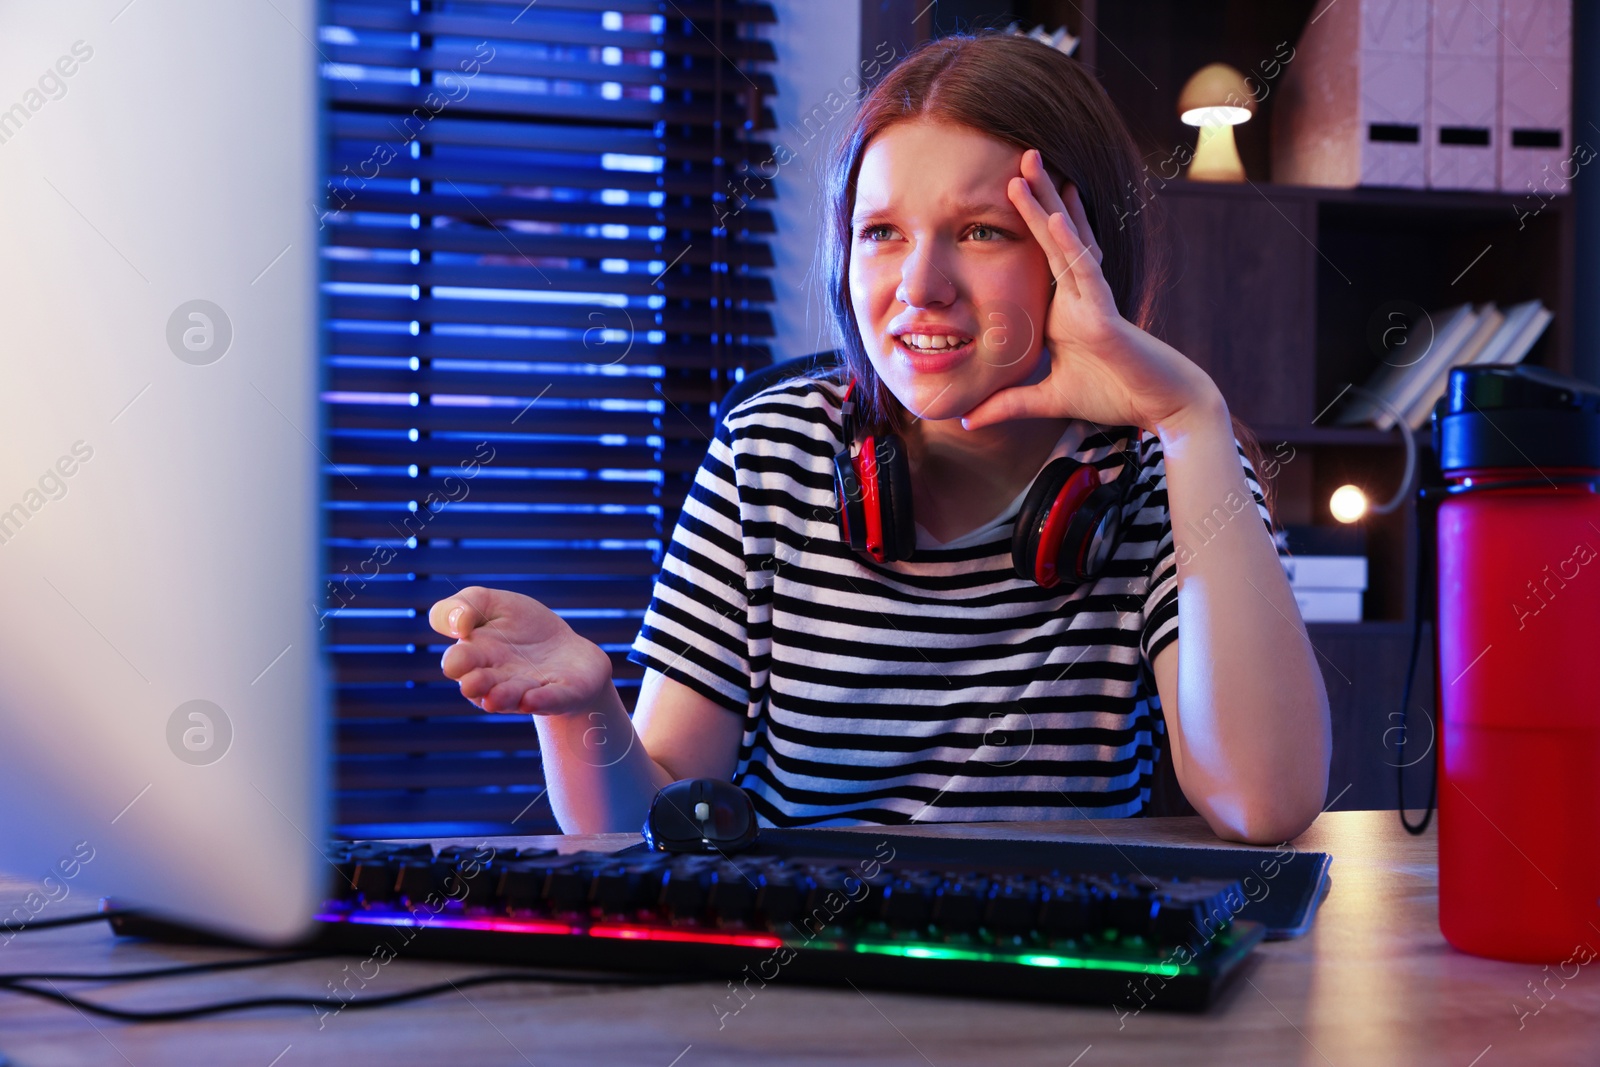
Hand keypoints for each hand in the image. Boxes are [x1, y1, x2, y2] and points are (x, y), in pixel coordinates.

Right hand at [428, 586, 612, 715]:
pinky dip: (543, 700)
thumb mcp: (491, 604)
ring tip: (496, 698)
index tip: (457, 656)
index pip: (458, 662)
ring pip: (514, 696)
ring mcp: (530, 689)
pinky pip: (553, 699)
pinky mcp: (563, 694)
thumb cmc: (522, 627)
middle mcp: (498, 680)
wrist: (567, 649)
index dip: (455, 661)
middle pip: (481, 686)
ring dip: (505, 696)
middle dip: (475, 685)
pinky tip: (531, 699)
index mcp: (476, 657)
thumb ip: (465, 605)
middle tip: (471, 684)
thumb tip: (456, 623)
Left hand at [960, 148, 1221, 434]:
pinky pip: (1085, 275)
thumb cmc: (1114, 395)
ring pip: (1067, 244)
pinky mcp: (1105, 317)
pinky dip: (1070, 245)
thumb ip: (1007, 405)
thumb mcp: (1047, 401)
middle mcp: (1079, 295)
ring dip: (1048, 205)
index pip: (1040, 258)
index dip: (1026, 224)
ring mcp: (1093, 301)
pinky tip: (1056, 217)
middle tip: (1021, 156)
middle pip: (1054, 237)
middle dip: (1037, 197)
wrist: (1161, 408)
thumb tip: (966, 418)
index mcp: (1064, 307)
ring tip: (1031, 167)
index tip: (1005, 192)